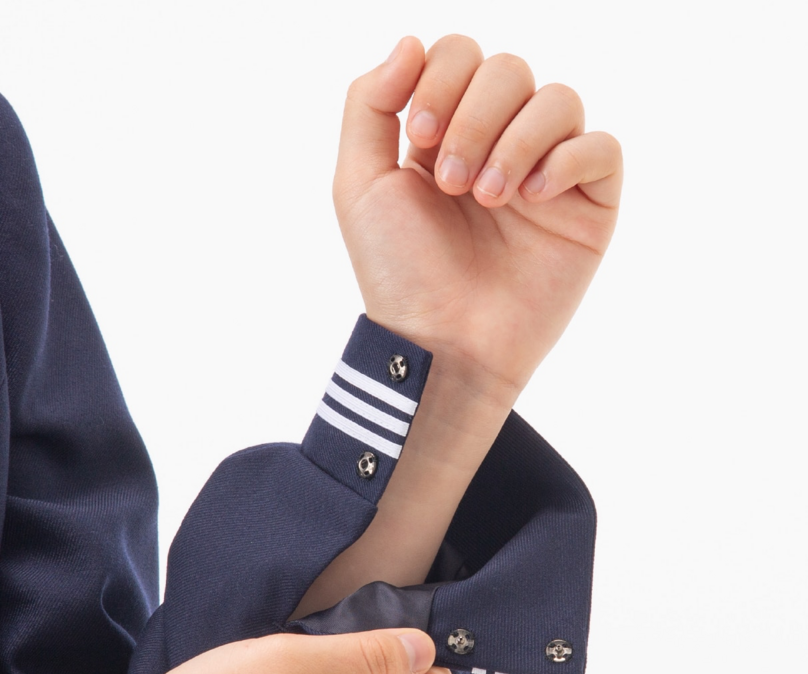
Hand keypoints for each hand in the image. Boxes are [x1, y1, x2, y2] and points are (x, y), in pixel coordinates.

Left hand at [334, 34, 622, 407]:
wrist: (441, 344)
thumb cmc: (398, 275)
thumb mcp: (359, 186)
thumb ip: (369, 105)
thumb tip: (411, 42)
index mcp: (445, 136)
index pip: (459, 55)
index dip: (442, 77)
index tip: (420, 136)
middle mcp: (498, 146)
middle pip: (509, 69)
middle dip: (474, 116)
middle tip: (451, 183)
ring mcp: (547, 175)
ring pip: (558, 98)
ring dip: (516, 140)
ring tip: (487, 198)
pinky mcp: (588, 207)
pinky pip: (602, 147)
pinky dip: (569, 158)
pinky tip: (534, 197)